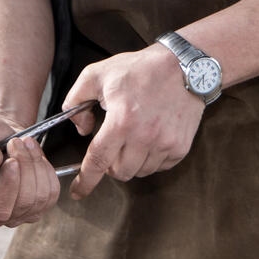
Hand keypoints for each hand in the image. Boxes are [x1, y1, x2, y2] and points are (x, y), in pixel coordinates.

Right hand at [0, 116, 61, 227]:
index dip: (8, 187)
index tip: (12, 161)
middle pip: (23, 203)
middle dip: (25, 167)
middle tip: (16, 142)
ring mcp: (20, 213)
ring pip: (41, 196)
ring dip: (35, 163)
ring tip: (24, 143)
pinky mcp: (39, 205)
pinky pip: (52, 191)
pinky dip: (46, 168)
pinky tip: (33, 154)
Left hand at [63, 42, 202, 199]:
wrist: (184, 66)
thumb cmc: (139, 69)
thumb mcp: (96, 74)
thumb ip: (75, 100)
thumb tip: (82, 129)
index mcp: (121, 121)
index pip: (98, 161)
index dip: (85, 180)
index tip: (77, 192)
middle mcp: (145, 137)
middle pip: (119, 172)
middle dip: (110, 165)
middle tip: (112, 146)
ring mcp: (166, 143)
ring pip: (139, 172)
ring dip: (131, 162)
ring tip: (132, 138)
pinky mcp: (181, 147)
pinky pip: (159, 167)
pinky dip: (150, 159)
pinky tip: (149, 138)